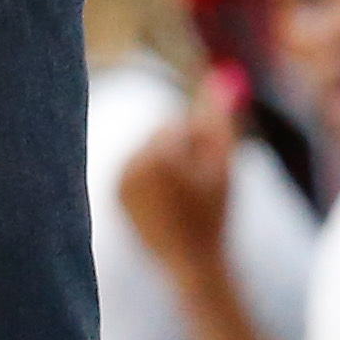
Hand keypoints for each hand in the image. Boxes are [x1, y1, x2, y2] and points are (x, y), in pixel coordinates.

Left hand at [118, 79, 237, 285]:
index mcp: (157, 155)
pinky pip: (136, 169)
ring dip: (166, 165)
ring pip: (148, 151)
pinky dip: (151, 180)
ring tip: (180, 199)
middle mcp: (130, 163)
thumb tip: (219, 75)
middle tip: (194, 187)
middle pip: (159, 135)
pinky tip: (165, 206)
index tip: (204, 174)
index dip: (199, 148)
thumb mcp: (225, 165)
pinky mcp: (114, 194)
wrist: (191, 264)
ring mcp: (118, 180)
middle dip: (180, 153)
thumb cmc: (215, 214)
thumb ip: (219, 119)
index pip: (177, 125)